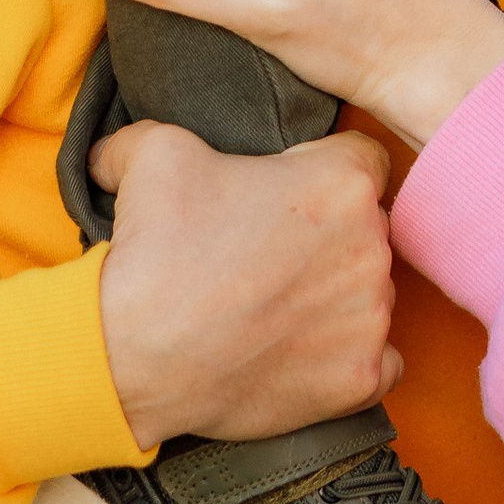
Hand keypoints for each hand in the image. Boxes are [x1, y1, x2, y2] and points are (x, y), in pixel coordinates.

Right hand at [92, 117, 400, 455]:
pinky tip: (303, 350)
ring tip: (275, 305)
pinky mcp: (360, 379)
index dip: (323, 169)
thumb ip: (160, 124)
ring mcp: (370, 318)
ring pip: (371, 293)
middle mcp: (372, 247)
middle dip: (330, 234)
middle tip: (270, 253)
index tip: (289, 193)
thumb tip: (122, 142)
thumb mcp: (155, 152)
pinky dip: (347, 357)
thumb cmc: (153, 252)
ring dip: (337, 295)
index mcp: (342, 183)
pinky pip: (381, 361)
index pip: (364, 159)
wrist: (130, 355)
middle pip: (370, 228)